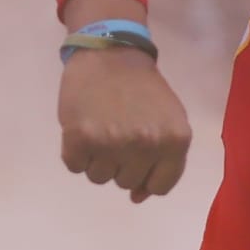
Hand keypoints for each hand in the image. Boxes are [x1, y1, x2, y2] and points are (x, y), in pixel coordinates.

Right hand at [58, 45, 192, 202]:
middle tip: (119, 131)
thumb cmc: (143, 89)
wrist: (111, 52)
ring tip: (102, 126)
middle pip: (126, 183)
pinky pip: (74, 166)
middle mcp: (146, 145)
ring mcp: (111, 143)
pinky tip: (84, 127)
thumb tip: (138, 197)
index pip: (160, 186)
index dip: (147, 175)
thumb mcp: (168, 120)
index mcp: (176, 140)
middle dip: (122, 163)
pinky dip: (75, 153)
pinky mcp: (79, 138)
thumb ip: (164, 160)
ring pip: (99, 178)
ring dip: (97, 159)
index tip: (140, 157)